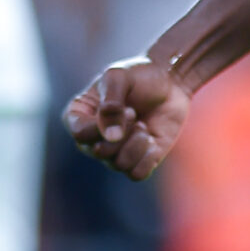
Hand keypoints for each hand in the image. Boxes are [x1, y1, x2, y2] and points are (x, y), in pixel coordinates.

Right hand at [64, 56, 191, 181]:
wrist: (170, 82)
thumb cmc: (139, 75)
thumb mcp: (119, 77)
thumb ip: (110, 104)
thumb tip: (110, 138)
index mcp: (79, 116)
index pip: (80, 134)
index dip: (104, 125)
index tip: (127, 108)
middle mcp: (93, 139)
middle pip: (99, 152)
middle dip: (123, 133)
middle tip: (135, 114)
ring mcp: (115, 152)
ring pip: (119, 165)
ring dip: (137, 144)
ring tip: (144, 127)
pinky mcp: (138, 161)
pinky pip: (136, 174)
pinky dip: (147, 158)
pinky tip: (152, 140)